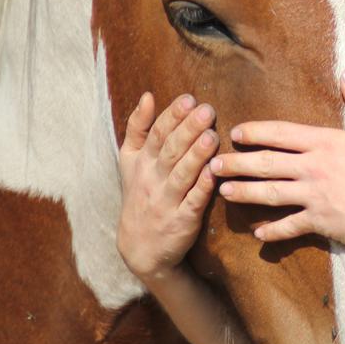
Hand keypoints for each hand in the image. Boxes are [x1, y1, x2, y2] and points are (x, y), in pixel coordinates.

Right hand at [116, 93, 218, 285]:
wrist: (140, 247)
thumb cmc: (140, 194)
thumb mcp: (129, 161)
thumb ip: (137, 128)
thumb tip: (147, 95)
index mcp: (142, 162)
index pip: (156, 134)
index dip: (172, 116)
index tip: (189, 99)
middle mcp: (152, 180)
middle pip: (170, 151)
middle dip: (188, 130)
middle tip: (207, 110)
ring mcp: (166, 201)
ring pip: (181, 175)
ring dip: (196, 155)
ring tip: (212, 136)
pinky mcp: (182, 221)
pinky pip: (193, 202)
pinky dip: (203, 188)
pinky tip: (214, 173)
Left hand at [210, 71, 344, 258]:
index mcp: (326, 144)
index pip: (281, 134)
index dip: (255, 132)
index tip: (236, 133)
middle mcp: (313, 170)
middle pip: (265, 164)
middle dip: (236, 163)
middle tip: (213, 163)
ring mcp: (313, 198)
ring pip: (268, 194)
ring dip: (243, 192)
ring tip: (222, 191)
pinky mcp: (319, 223)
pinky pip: (289, 227)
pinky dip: (272, 231)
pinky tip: (258, 233)